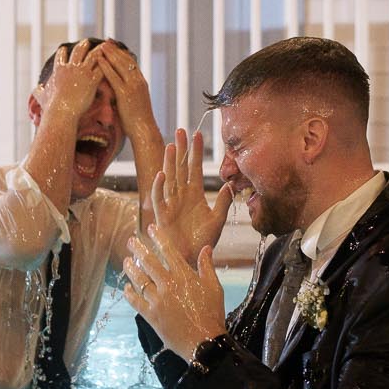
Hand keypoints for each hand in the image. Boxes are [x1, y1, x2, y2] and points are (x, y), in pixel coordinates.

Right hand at [31, 40, 106, 134]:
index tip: (63, 48)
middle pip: (78, 52)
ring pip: (92, 56)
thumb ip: (39, 91)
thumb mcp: (42, 96)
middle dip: (82, 46)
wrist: (62, 111)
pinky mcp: (92, 80)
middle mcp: (70, 68)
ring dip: (98, 50)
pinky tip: (112, 60)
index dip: (62, 52)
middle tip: (86, 41)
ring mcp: (82, 72)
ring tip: (103, 46)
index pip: (60, 57)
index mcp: (59, 70)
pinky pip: (102, 68)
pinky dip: (107, 63)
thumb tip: (36, 89)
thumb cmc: (51, 106)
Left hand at [94, 41, 156, 137]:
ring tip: (101, 46)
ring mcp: (132, 87)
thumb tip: (116, 89)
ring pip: (121, 65)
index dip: (121, 53)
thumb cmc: (136, 120)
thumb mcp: (133, 101)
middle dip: (115, 50)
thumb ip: (126, 92)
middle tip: (106, 41)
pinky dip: (106, 67)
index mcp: (141, 82)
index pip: (131, 63)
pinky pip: (114, 77)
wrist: (144, 130)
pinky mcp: (125, 94)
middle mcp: (138, 81)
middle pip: (126, 60)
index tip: (114, 46)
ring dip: (110, 54)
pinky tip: (99, 60)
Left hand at [121, 213, 224, 356]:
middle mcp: (168, 285)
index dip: (158, 238)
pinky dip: (129, 293)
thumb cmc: (212, 314)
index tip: (150, 229)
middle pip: (149, 262)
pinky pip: (135, 301)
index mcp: (184, 276)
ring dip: (131, 269)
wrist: (204, 341)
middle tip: (131, 241)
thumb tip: (205, 248)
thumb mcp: (214, 287)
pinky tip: (127, 288)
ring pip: (139, 280)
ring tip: (126, 261)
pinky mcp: (151, 316)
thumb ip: (207, 266)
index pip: (168, 252)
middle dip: (138, 249)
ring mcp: (157, 301)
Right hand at [152, 129, 234, 253]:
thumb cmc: (204, 240)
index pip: (195, 167)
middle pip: (180, 167)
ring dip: (169, 162)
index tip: (197, 134)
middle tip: (180, 130)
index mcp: (195, 194)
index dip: (196, 152)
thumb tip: (230, 185)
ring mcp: (171, 203)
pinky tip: (162, 174)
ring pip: (169, 178)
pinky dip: (159, 186)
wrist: (192, 258)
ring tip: (171, 145)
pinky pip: (159, 198)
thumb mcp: (217, 220)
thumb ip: (222, 203)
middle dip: (181, 149)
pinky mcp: (162, 214)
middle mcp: (182, 195)